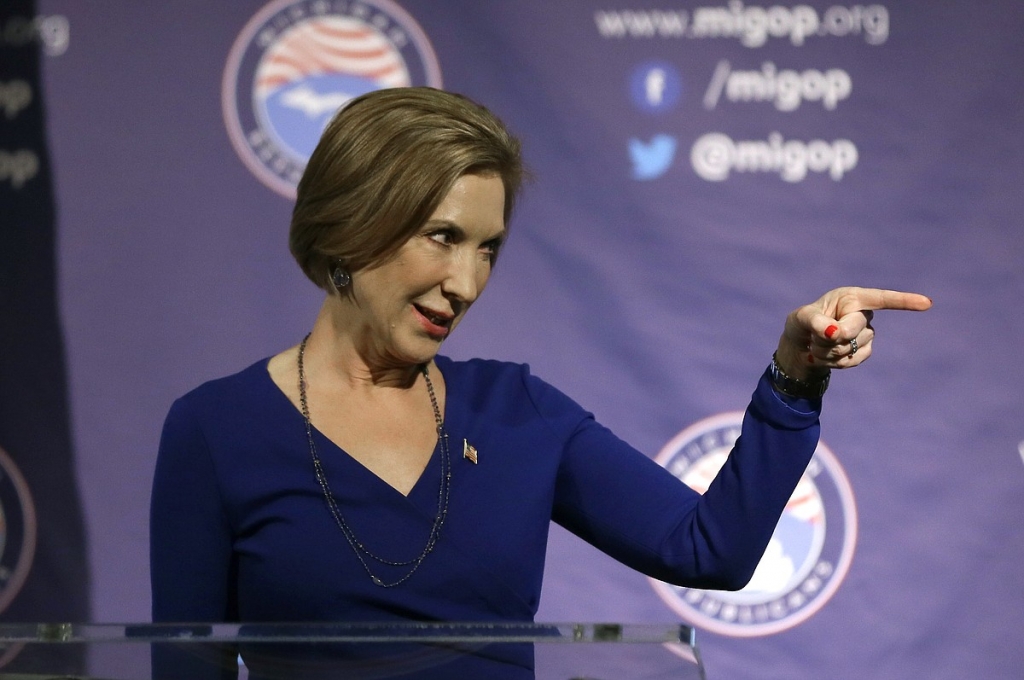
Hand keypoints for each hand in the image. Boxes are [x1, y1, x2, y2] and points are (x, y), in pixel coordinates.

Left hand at [775, 287, 931, 380]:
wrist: (801, 346)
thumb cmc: (801, 324)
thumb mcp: (801, 319)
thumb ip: (816, 323)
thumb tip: (835, 333)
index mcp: (850, 297)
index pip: (880, 299)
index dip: (904, 301)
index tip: (927, 304)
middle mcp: (862, 313)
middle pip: (854, 329)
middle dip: (831, 337)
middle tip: (815, 336)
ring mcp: (866, 333)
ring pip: (850, 347)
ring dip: (827, 350)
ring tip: (816, 343)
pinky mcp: (864, 351)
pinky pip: (852, 360)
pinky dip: (834, 361)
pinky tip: (826, 355)